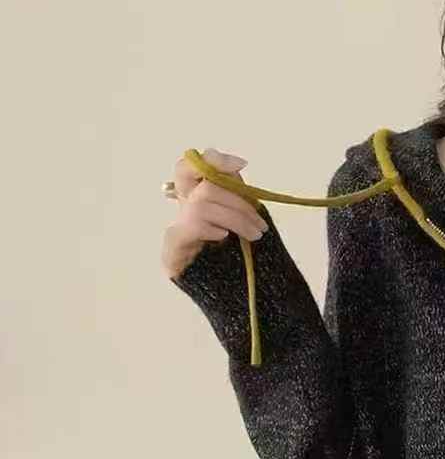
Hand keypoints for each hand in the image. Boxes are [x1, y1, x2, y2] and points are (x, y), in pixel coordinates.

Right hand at [161, 147, 267, 279]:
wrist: (236, 298)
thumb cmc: (243, 260)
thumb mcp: (244, 221)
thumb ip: (237, 194)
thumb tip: (237, 167)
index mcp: (199, 199)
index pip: (192, 166)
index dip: (214, 160)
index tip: (242, 165)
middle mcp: (183, 210)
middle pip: (201, 184)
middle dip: (237, 200)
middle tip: (260, 223)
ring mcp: (176, 229)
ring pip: (201, 203)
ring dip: (235, 217)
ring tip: (254, 235)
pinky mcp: (171, 250)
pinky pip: (190, 226)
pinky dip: (211, 228)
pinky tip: (223, 238)